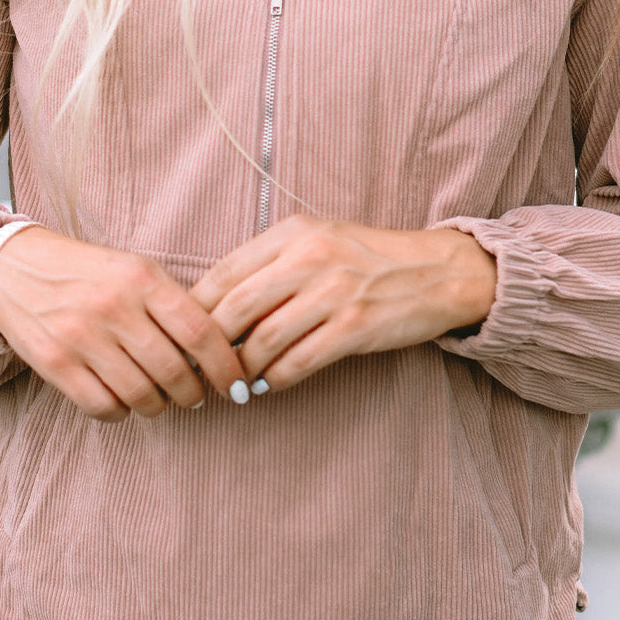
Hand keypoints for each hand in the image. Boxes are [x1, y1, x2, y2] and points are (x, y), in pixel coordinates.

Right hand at [0, 227, 247, 419]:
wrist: (13, 269)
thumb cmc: (89, 274)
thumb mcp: (136, 271)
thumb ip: (175, 307)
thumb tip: (221, 355)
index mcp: (143, 278)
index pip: (201, 333)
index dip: (227, 367)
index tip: (238, 386)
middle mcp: (114, 306)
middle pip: (175, 372)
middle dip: (194, 394)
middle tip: (195, 396)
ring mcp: (82, 336)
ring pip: (142, 395)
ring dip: (159, 406)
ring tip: (158, 398)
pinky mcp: (55, 363)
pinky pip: (104, 407)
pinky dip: (121, 412)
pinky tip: (122, 399)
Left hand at [190, 215, 496, 392]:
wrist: (438, 272)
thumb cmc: (368, 259)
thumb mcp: (318, 241)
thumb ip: (270, 264)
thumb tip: (215, 307)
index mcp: (292, 234)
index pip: (223, 274)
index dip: (194, 311)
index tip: (182, 337)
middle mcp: (310, 258)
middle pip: (234, 309)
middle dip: (210, 348)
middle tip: (199, 370)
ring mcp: (334, 292)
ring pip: (263, 340)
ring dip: (242, 370)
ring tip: (234, 384)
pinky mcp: (355, 327)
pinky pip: (299, 362)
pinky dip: (276, 380)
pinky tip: (270, 385)